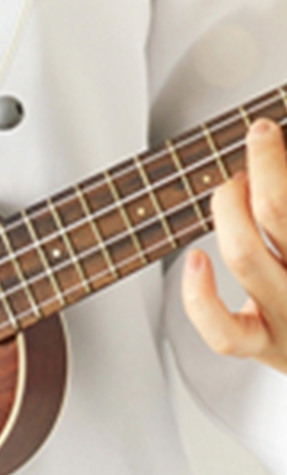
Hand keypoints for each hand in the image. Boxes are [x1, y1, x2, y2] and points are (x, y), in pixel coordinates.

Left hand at [182, 118, 286, 374]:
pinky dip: (200, 295)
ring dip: (229, 207)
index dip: (272, 158)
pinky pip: (224, 331)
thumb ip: (279, 208)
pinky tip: (196, 258)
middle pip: (277, 214)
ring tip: (232, 186)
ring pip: (246, 256)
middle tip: (258, 142)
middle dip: (261, 168)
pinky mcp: (264, 346)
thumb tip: (264, 145)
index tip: (264, 128)